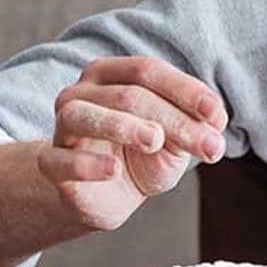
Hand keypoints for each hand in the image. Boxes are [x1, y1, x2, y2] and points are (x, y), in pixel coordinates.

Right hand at [39, 57, 227, 230]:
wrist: (110, 195)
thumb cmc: (144, 157)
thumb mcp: (176, 140)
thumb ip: (194, 126)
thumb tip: (215, 121)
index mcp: (114, 75)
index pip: (148, 71)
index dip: (184, 90)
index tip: (216, 116)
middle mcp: (83, 92)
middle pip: (129, 96)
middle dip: (174, 121)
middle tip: (210, 148)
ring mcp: (62, 126)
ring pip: (85, 115)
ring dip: (124, 126)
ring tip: (155, 141)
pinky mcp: (51, 163)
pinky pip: (58, 160)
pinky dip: (86, 164)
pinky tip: (113, 169)